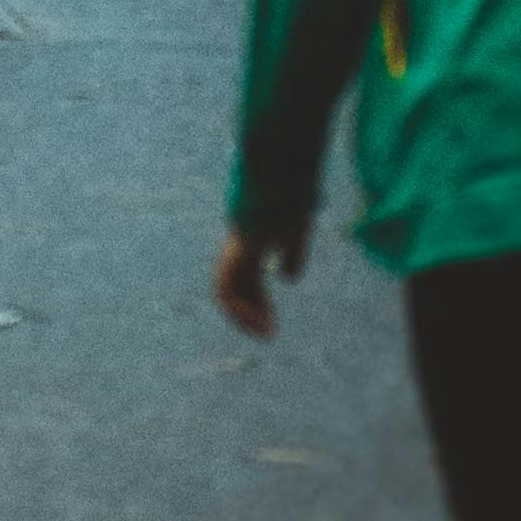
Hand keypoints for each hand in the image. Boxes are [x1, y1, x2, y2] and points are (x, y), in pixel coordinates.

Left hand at [213, 215, 305, 340]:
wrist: (280, 186)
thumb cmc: (292, 203)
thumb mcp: (296, 233)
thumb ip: (292, 254)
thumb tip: (288, 277)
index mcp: (252, 244)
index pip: (249, 281)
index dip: (258, 303)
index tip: (271, 323)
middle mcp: (237, 249)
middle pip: (238, 289)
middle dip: (251, 313)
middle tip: (269, 334)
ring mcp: (232, 250)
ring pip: (226, 292)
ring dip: (242, 317)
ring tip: (265, 333)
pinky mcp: (231, 252)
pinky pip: (224, 289)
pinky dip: (238, 308)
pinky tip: (260, 319)